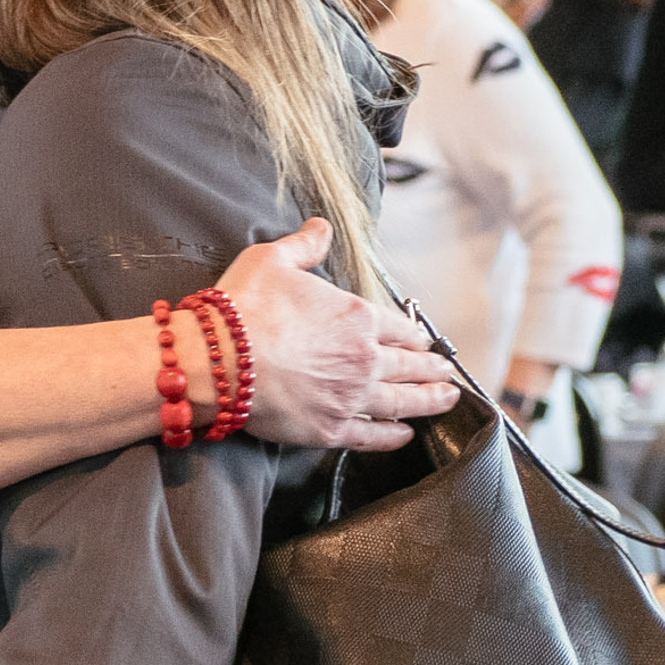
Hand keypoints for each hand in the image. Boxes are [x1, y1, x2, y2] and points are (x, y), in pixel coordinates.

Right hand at [216, 221, 457, 451]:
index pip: (399, 328)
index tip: (424, 341)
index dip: (415, 335)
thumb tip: (321, 228)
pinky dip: (394, 437)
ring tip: (446, 400)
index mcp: (356, 317)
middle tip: (447, 373)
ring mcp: (351, 397)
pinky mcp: (331, 429)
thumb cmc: (243, 308)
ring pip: (403, 402)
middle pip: (410, 366)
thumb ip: (304, 246)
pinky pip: (373, 436)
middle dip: (433, 369)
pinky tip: (406, 435)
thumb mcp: (272, 260)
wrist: (217, 360)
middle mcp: (363, 359)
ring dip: (429, 401)